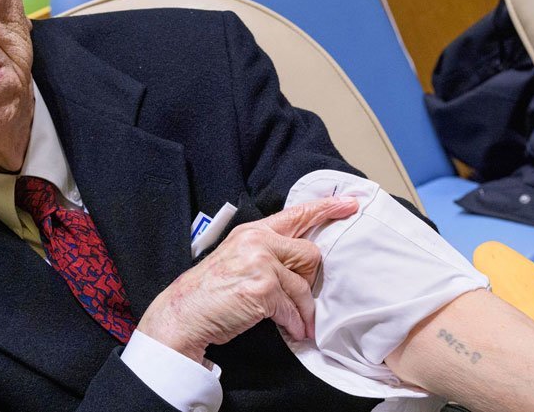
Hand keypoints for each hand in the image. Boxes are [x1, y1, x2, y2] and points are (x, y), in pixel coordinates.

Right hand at [137, 197, 358, 362]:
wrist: (184, 312)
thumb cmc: (211, 291)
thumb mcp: (237, 258)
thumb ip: (267, 252)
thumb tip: (301, 262)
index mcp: (252, 231)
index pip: (296, 214)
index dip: (326, 208)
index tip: (350, 204)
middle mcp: (257, 241)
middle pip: (309, 254)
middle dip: (309, 280)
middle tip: (299, 299)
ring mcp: (259, 263)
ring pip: (303, 285)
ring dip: (304, 310)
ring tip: (300, 323)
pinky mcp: (261, 288)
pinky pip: (292, 308)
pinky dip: (294, 323)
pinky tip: (290, 329)